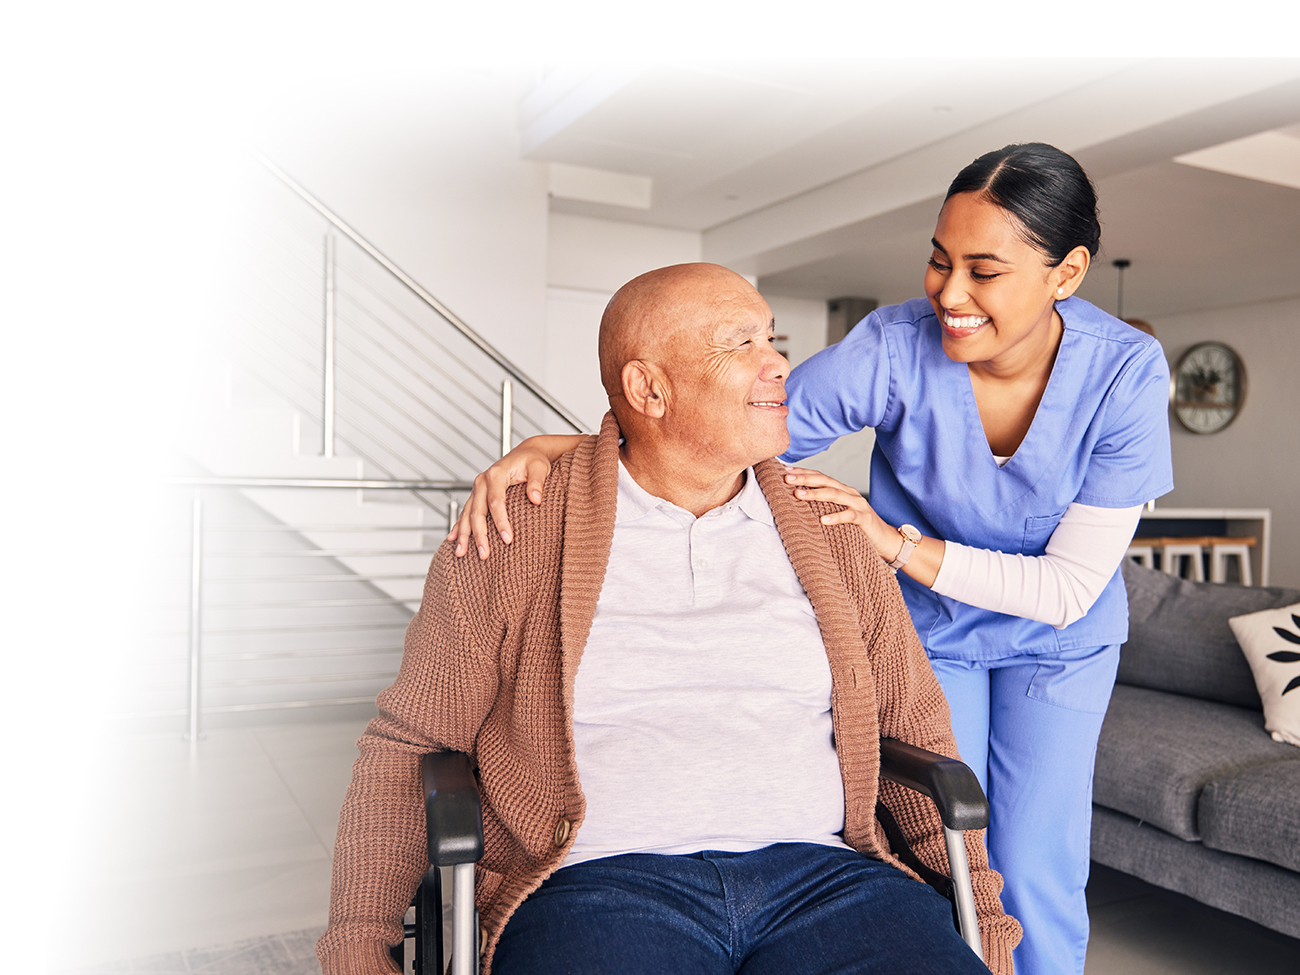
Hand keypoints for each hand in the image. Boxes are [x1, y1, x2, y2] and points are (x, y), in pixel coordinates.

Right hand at [448, 435, 578, 557]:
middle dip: (479, 535)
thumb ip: (537, 482)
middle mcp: (482, 481)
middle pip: (477, 511)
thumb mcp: (540, 467)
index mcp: (496, 474)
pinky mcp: (477, 494)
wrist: (526, 453)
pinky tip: (453, 540)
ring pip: (467, 514)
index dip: (501, 521)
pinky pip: (465, 512)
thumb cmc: (534, 461)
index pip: (496, 502)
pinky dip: (458, 526)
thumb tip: (536, 499)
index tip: (507, 540)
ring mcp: (477, 488)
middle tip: (484, 555)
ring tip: (461, 554)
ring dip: (464, 535)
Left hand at [783, 466, 942, 586]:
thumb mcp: (838, 514)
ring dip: (815, 494)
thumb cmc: (858, 529)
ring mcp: (859, 505)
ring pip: (835, 495)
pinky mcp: (866, 519)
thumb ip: (823, 507)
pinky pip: (850, 516)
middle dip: (805, 479)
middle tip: (786, 479)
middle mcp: (850, 494)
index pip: (820, 477)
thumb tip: (798, 504)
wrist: (887, 541)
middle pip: (825, 481)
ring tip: (798, 495)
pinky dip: (836, 517)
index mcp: (842, 491)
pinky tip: (823, 520)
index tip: (784, 472)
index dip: (804, 473)